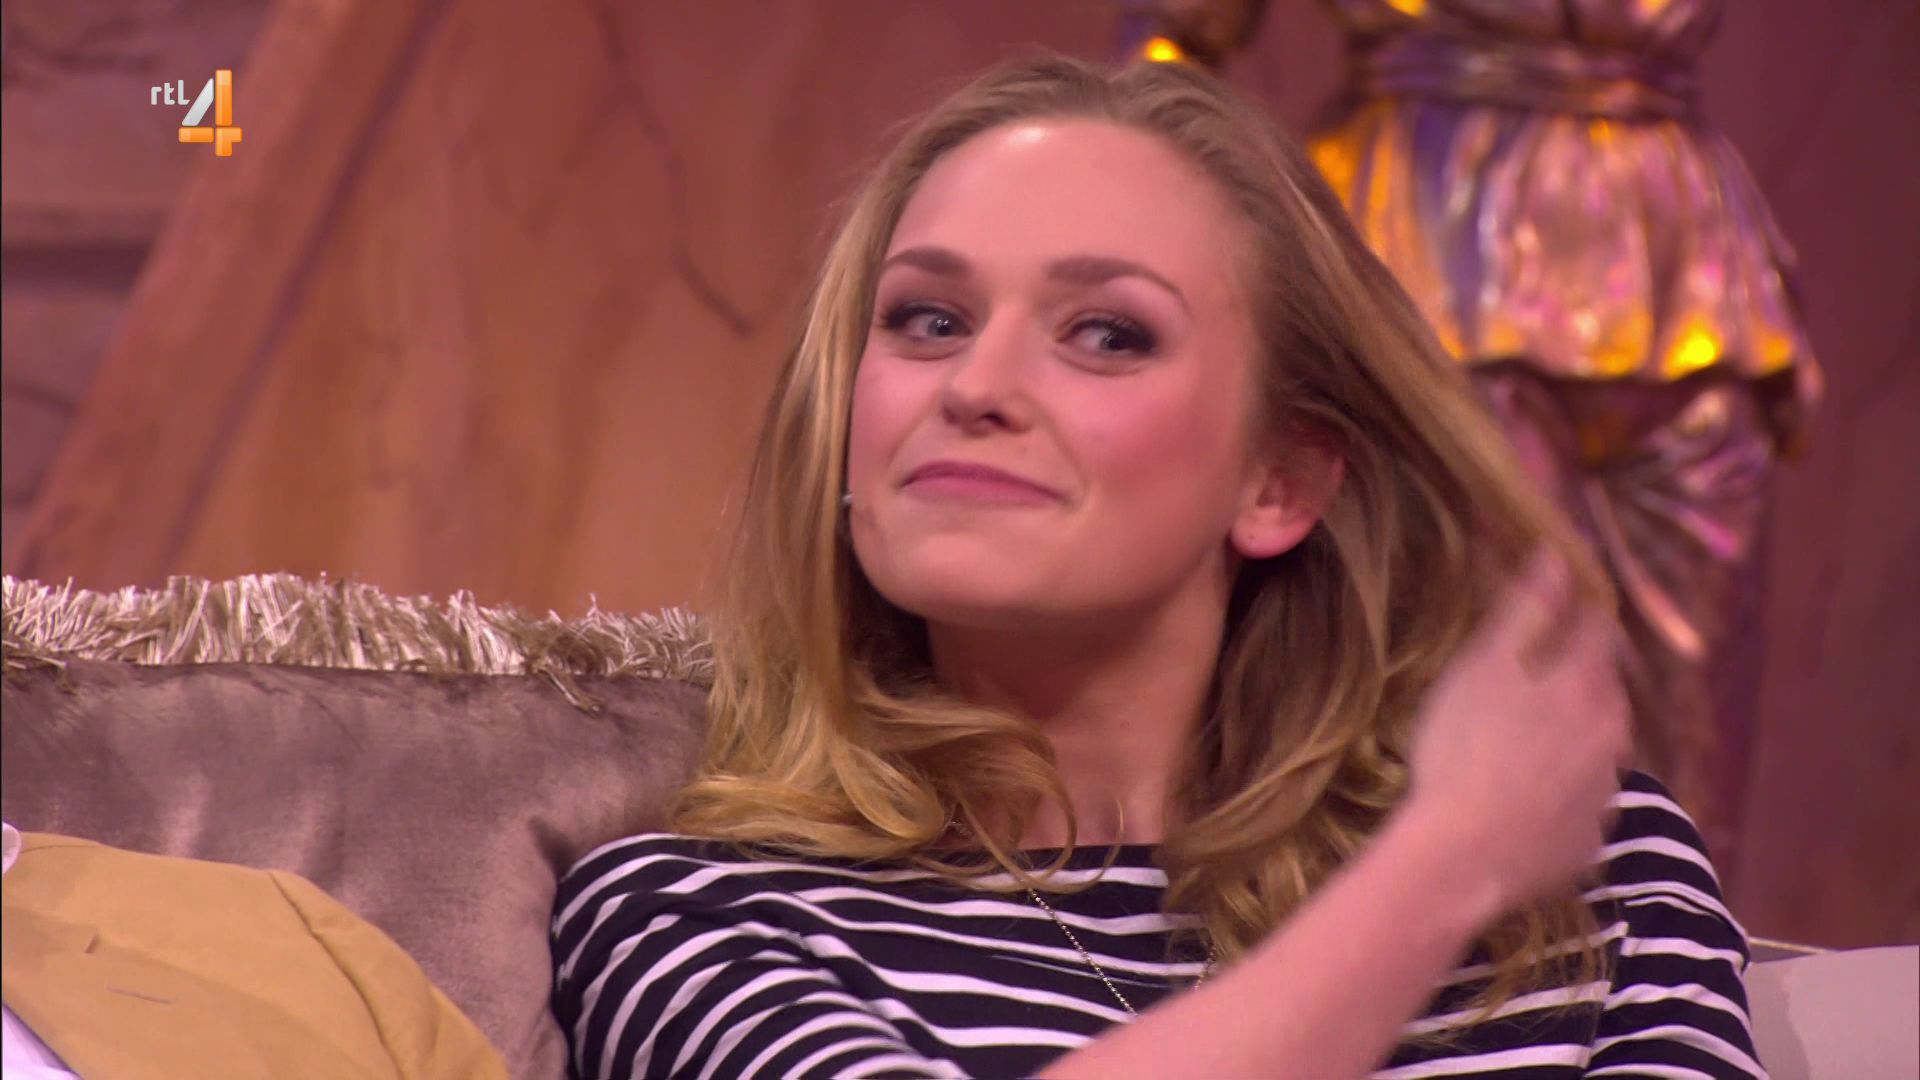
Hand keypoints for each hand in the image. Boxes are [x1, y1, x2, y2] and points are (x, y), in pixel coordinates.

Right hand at [1398, 548, 1631, 916]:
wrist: (1461, 855)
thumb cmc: (1464, 747)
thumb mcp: (1485, 664)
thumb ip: (1527, 606)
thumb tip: (1557, 553)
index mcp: (1587, 684)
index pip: (1598, 625)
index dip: (1576, 606)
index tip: (1554, 597)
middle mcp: (1613, 735)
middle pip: (1603, 688)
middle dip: (1573, 675)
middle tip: (1528, 675)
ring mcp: (1606, 794)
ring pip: (1597, 748)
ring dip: (1571, 736)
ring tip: (1523, 741)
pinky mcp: (1589, 842)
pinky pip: (1581, 804)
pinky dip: (1561, 794)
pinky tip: (1522, 799)